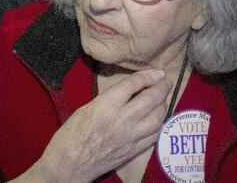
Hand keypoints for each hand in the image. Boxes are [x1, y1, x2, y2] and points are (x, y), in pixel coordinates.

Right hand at [31, 69, 170, 182]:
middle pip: (151, 99)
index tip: (157, 72)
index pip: (133, 85)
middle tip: (166, 82)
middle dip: (162, 87)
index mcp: (106, 105)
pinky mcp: (134, 151)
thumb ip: (108, 100)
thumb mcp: (86, 108)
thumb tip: (126, 93)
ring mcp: (131, 137)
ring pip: (157, 118)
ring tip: (163, 100)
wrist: (70, 164)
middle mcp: (122, 119)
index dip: (147, 76)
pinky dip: (159, 125)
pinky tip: (158, 120)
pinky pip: (154, 136)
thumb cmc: (71, 134)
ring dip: (164, 106)